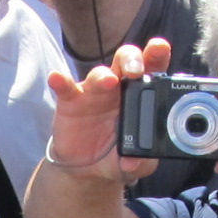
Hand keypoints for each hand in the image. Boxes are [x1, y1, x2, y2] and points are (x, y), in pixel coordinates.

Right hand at [41, 37, 173, 190]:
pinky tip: (57, 78)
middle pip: (127, 61)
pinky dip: (61, 81)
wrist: (88, 169)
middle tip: (136, 70)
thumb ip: (141, 163)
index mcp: (142, 95)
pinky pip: (66, 87)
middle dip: (133, 59)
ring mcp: (94, 92)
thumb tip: (134, 163)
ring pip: (99, 73)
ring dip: (103, 75)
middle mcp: (120, 87)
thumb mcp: (135, 165)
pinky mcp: (71, 101)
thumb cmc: (118, 157)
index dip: (157, 55)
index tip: (160, 48)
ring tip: (108, 81)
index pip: (153, 68)